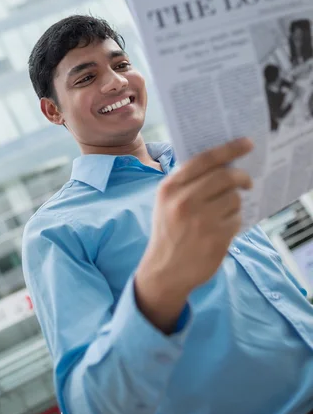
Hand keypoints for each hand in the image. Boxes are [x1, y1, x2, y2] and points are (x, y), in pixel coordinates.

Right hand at [134, 138, 252, 333]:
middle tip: (247, 182)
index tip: (247, 143)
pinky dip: (234, 220)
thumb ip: (186, 181)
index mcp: (170, 188)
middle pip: (225, 176)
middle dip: (241, 177)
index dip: (229, 149)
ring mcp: (201, 221)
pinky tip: (222, 228)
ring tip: (224, 212)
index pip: (205, 159)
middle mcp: (184, 201)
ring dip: (235, 203)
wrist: (165, 270)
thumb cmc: (168, 230)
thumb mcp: (166, 201)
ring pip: (234, 198)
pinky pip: (237, 219)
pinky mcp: (216, 238)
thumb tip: (222, 162)